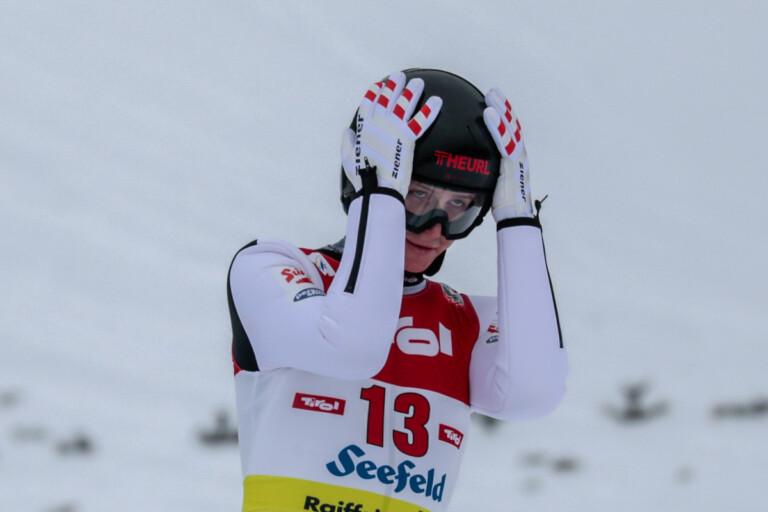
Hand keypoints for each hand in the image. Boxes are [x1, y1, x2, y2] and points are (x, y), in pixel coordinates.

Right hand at [341, 72, 441, 198]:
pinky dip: (429, 110)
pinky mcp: (408, 137)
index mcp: (364, 127)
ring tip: (417, 83)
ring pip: (405, 104)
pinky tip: (436, 102)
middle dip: (394, 86)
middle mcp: (379, 123)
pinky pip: (421, 121)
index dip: (374, 93)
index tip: (378, 86)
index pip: (368, 103)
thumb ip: (347, 142)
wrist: (376, 187)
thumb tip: (348, 132)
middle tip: (399, 77)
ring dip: (412, 92)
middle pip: (388, 99)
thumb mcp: (347, 156)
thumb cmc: (361, 175)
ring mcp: (394, 128)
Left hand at [483, 87, 532, 219]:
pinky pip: (504, 140)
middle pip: (512, 124)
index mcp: (516, 159)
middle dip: (503, 106)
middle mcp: (520, 154)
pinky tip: (488, 114)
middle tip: (493, 92)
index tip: (497, 104)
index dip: (505, 116)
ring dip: (500, 109)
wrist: (514, 217)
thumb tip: (475, 169)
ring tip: (491, 96)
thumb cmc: (504, 204)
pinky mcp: (512, 163)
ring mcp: (518, 158)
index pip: (511, 132)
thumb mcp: (494, 183)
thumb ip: (489, 171)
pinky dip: (496, 125)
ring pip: (510, 127)